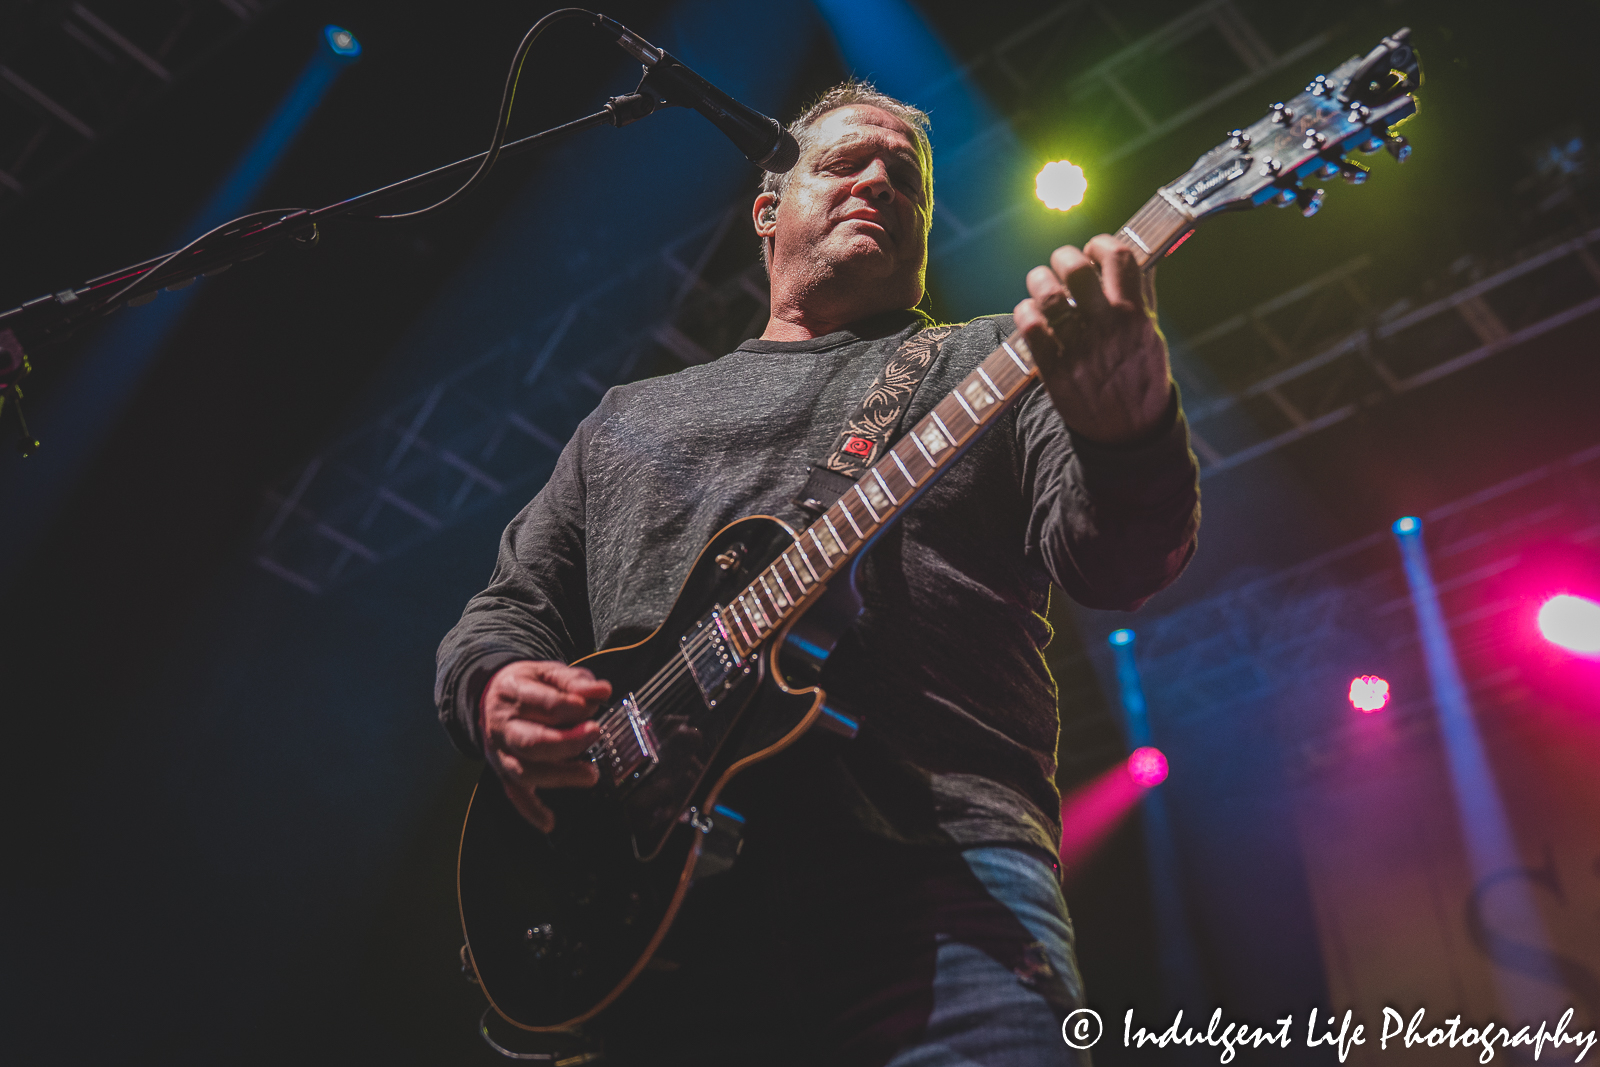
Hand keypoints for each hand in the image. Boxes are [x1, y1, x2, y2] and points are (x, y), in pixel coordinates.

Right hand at [480, 660, 611, 832]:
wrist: (488, 696)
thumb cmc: (525, 685)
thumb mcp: (547, 671)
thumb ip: (574, 681)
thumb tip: (601, 690)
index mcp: (512, 693)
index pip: (543, 702)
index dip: (571, 706)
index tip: (591, 706)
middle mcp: (503, 726)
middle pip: (532, 741)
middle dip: (567, 742)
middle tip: (594, 735)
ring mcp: (501, 752)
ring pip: (526, 771)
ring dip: (559, 776)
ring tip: (589, 775)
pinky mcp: (503, 771)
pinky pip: (514, 795)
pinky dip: (530, 811)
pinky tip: (549, 821)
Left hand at [1013, 234, 1172, 444]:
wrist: (1129, 433)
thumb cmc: (1141, 378)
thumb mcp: (1151, 335)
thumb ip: (1142, 295)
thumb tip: (1137, 258)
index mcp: (1135, 315)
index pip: (1118, 257)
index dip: (1101, 243)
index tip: (1093, 248)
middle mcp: (1108, 327)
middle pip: (1076, 269)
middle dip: (1063, 257)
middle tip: (1060, 264)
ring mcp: (1080, 349)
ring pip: (1049, 295)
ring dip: (1039, 280)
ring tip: (1040, 283)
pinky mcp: (1055, 369)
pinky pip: (1031, 328)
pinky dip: (1025, 312)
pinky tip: (1030, 313)